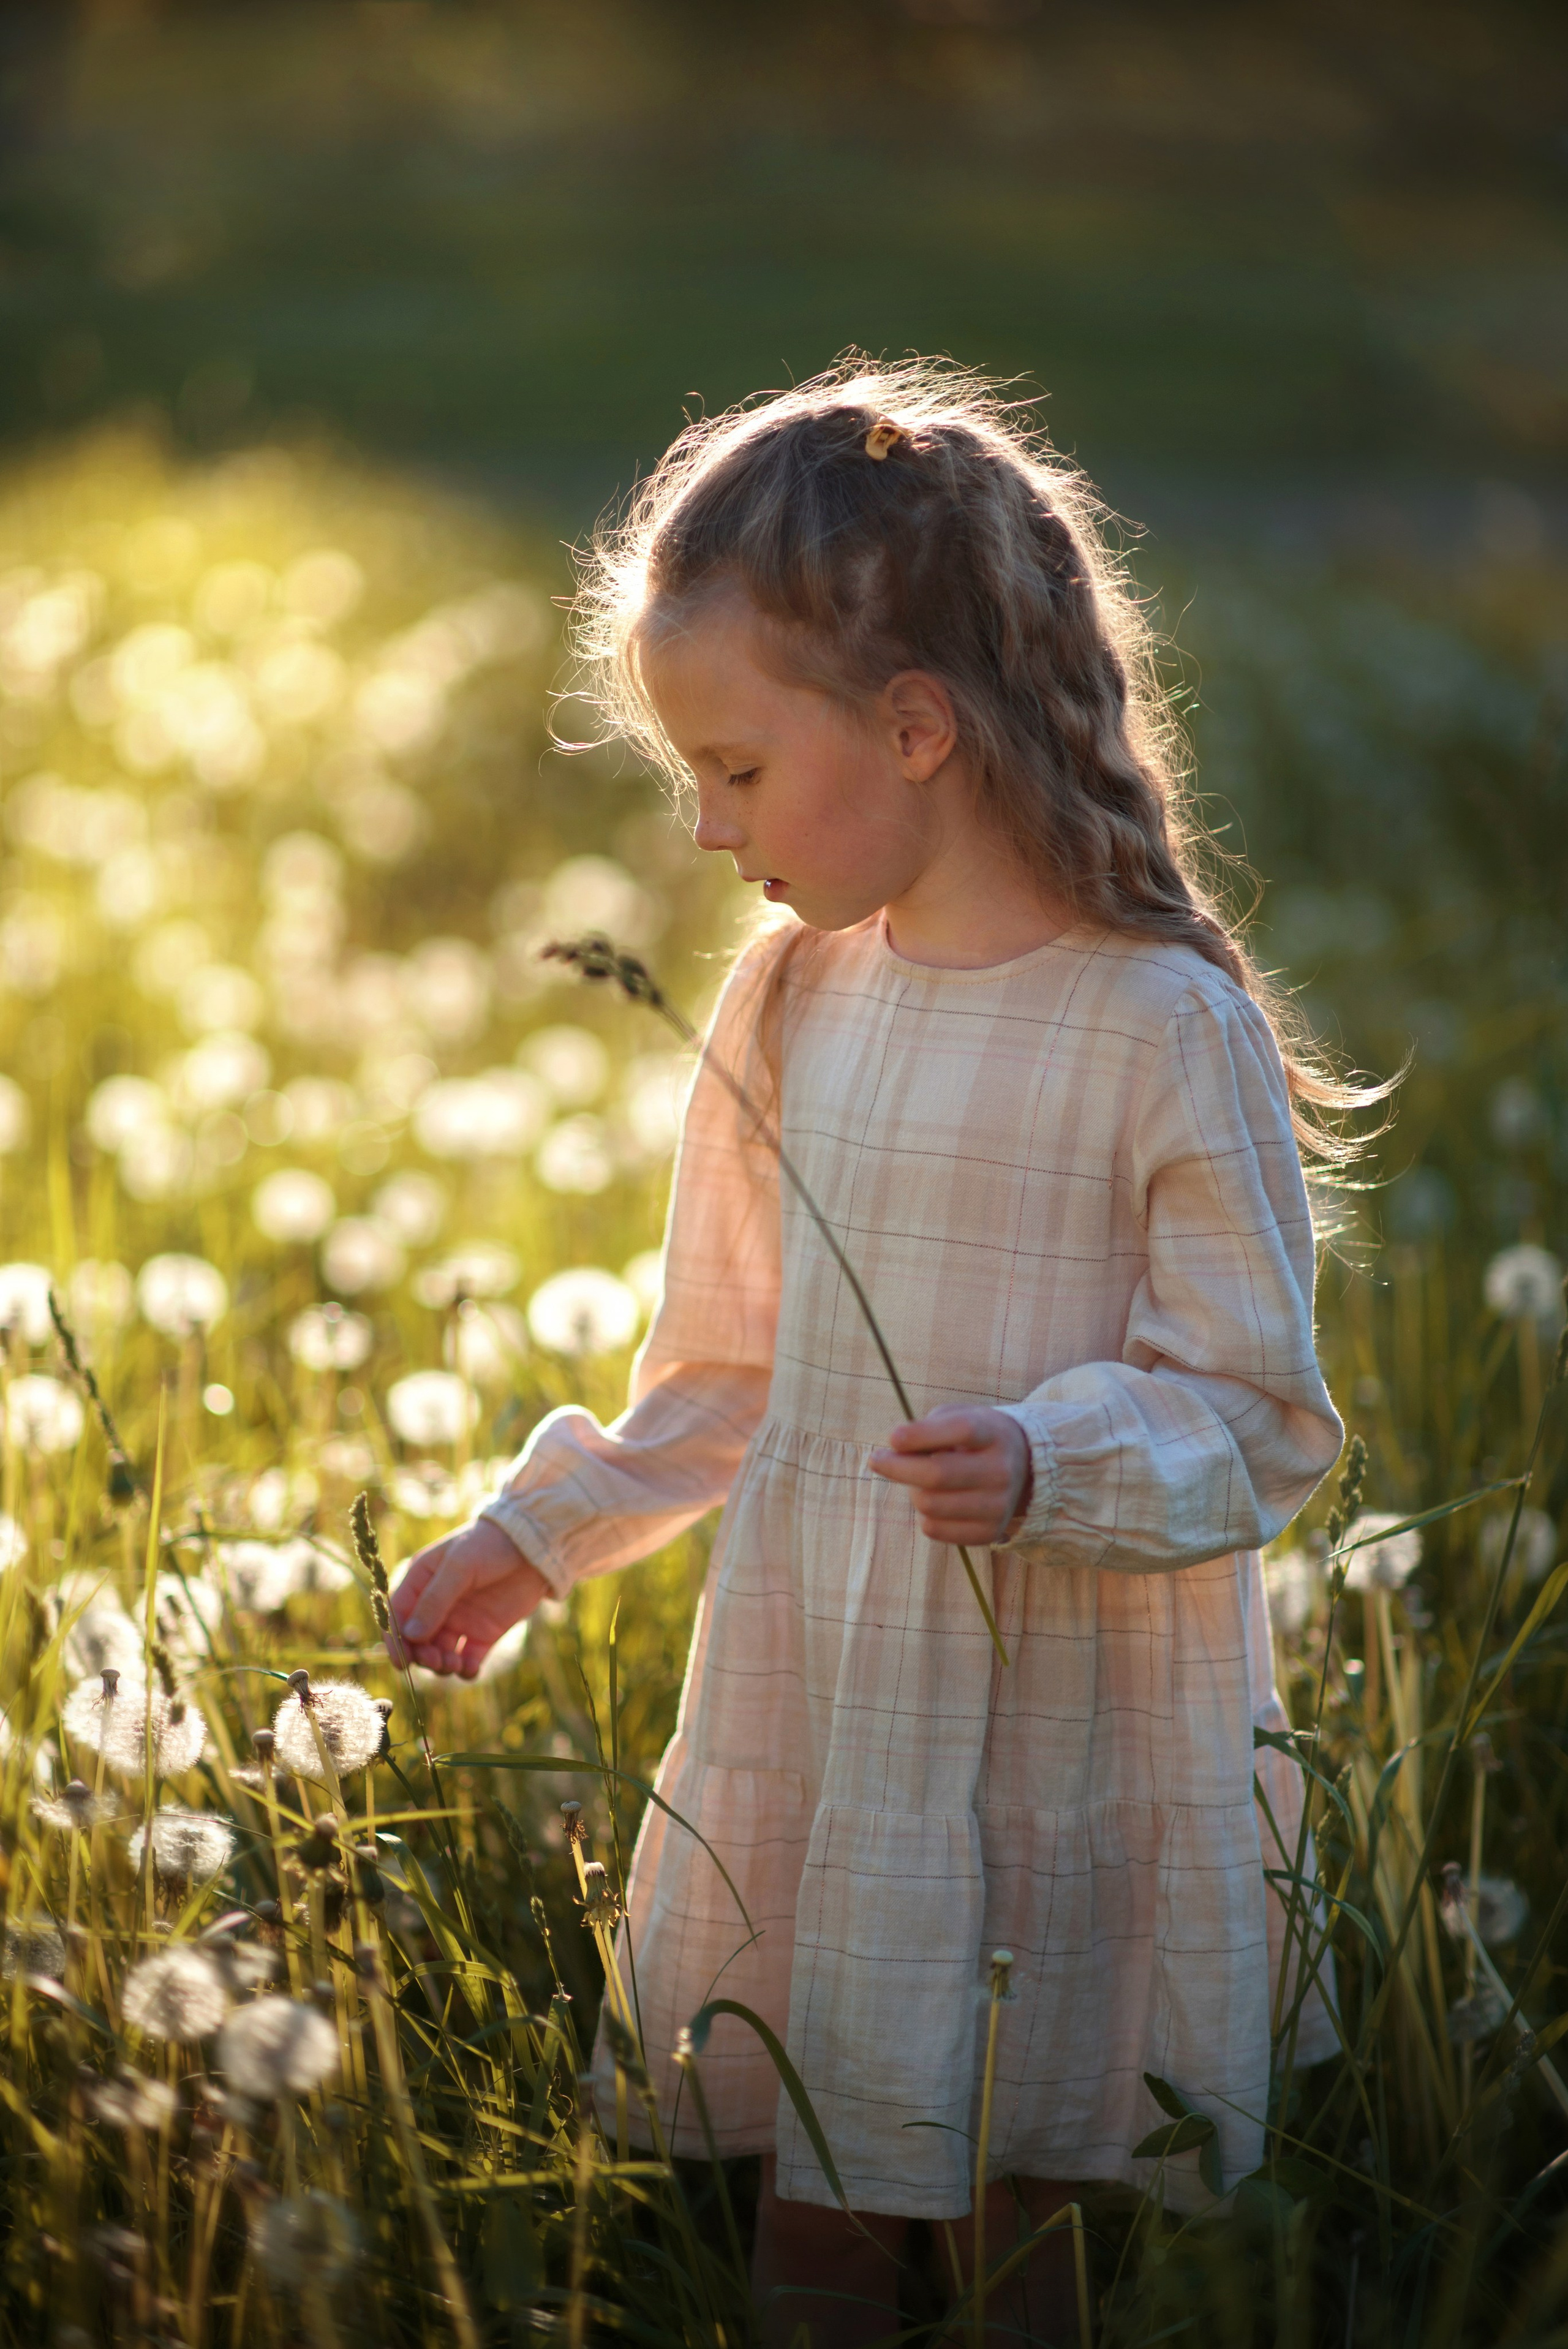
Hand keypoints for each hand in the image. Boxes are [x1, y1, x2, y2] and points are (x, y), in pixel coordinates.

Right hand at [387, 1516, 550, 1679]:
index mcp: (421, 1581)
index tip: (401, 1662)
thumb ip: (435, 1599)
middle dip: (422, 1655)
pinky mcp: (483, 1634)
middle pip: (417, 1640)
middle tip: (437, 1661)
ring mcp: (460, 1621)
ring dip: (441, 1665)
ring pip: (439, 1653)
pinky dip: (465, 1670)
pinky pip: (467, 1660)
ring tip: (455, 1664)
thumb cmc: (490, 1545)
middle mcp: (436, 1604)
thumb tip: (410, 1636)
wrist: (533, 1547)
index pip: (397, 1615)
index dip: (395, 1640)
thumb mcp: (460, 1566)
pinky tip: (470, 1669)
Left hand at [868, 1404, 1032, 1546]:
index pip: (960, 1430)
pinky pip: (934, 1530)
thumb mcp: (957, 1418)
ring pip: (930, 1505)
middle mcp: (1001, 1470)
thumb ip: (928, 1428)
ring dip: (912, 1491)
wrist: (1020, 1469)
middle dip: (897, 1467)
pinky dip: (923, 1515)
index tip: (892, 1438)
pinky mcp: (989, 1533)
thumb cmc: (973, 1439)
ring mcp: (998, 1505)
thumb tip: (895, 1451)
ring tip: (917, 1481)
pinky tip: (933, 1501)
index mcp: (994, 1434)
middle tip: (877, 1460)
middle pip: (937, 1474)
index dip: (921, 1435)